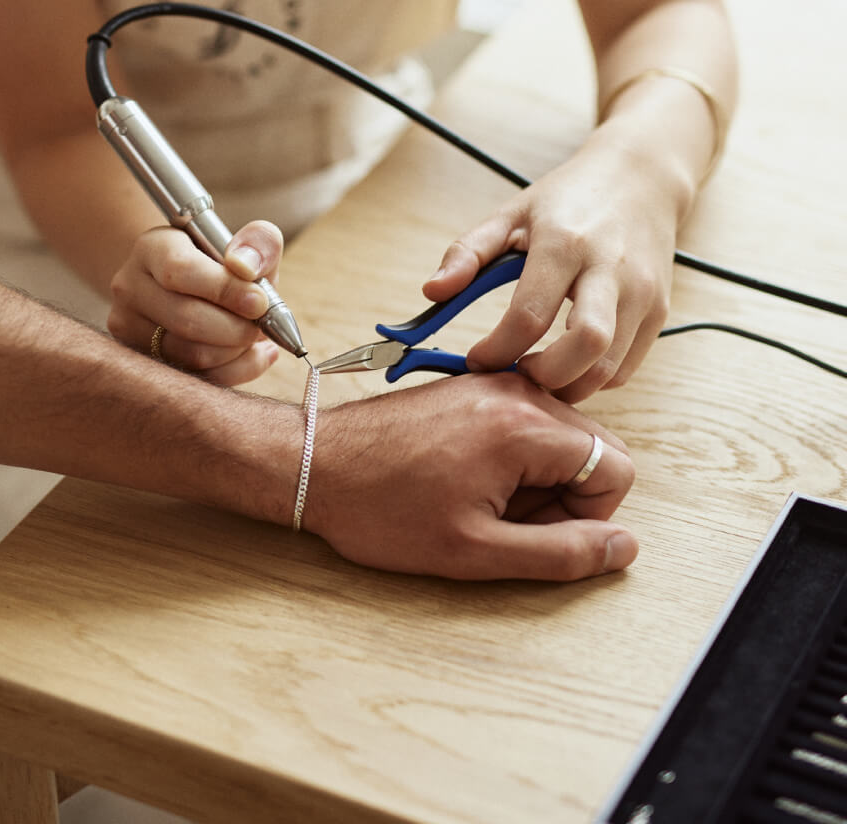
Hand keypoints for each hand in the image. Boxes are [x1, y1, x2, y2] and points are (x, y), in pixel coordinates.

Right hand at [107, 220, 284, 385]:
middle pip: (187, 320)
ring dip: (237, 351)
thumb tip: (246, 268)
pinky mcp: (142, 363)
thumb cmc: (226, 266)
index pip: (180, 271)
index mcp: (152, 248)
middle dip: (238, 328)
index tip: (260, 301)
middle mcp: (129, 288)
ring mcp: (129, 329)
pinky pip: (197, 379)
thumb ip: (258, 242)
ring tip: (255, 336)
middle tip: (261, 324)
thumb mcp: (247, 244)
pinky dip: (235, 371)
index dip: (225, 290)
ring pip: (191, 355)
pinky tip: (252, 354)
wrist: (194, 290)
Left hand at [305, 372, 636, 580]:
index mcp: (524, 424)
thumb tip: (623, 548)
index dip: (590, 517)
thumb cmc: (381, 508)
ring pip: (558, 438)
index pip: (616, 468)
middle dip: (567, 497)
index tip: (538, 535)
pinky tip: (468, 484)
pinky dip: (513, 461)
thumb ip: (561, 552)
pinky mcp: (470, 389)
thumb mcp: (476, 550)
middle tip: (508, 525)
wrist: (314, 465)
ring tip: (482, 505)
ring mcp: (491, 385)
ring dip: (538, 481)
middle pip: (592, 448)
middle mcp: (515, 390)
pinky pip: (524, 425)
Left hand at [423, 138, 678, 402]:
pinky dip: (592, 380)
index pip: (529, 316)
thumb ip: (466, 253)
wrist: (641, 179)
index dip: (496, 350)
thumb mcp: (509, 214)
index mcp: (564, 243)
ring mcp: (642, 293)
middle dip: (544, 378)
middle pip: (585, 348)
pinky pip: (625, 368)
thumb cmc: (567, 200)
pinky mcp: (659, 312)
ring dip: (567, 387)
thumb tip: (431, 293)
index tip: (477, 360)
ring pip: (610, 368)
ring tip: (536, 374)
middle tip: (514, 375)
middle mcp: (610, 269)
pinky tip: (566, 366)